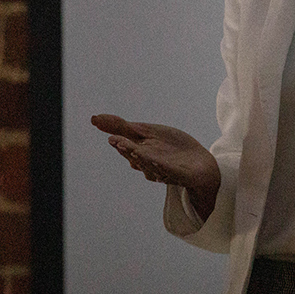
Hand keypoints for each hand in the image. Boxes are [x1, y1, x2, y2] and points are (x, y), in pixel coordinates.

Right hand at [91, 114, 220, 219]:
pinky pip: (169, 172)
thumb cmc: (172, 148)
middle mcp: (149, 165)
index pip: (127, 147)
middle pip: (136, 157)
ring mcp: (164, 171)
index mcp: (140, 153)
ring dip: (141, 158)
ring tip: (134, 149)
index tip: (112, 137)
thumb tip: (94, 118)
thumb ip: (121, 126)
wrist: (200, 164)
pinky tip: (156, 159)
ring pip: (149, 166)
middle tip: (118, 141)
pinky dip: (161, 166)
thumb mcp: (147, 131)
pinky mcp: (179, 175)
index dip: (119, 143)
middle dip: (127, 150)